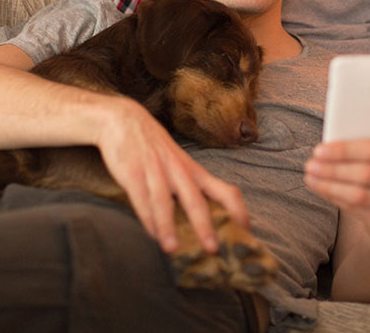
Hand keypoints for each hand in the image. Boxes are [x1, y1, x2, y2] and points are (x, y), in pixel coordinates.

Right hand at [96, 98, 248, 253]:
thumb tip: (204, 222)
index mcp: (194, 171)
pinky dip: (146, 217)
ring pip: (164, 201)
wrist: (123, 119)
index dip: (238, 211)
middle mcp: (178, 170)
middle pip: (195, 199)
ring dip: (168, 226)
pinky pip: (141, 197)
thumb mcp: (179, 164)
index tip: (246, 232)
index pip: (225, 191)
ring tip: (172, 249)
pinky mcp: (132, 172)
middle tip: (213, 249)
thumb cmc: (154, 148)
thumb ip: (189, 187)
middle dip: (205, 225)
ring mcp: (155, 170)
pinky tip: (150, 234)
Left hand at [304, 125, 369, 236]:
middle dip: (332, 168)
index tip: (319, 149)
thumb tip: (348, 114)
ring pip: (358, 194)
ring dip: (328, 184)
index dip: (344, 149)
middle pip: (365, 173)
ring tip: (310, 176)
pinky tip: (321, 188)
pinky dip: (334, 197)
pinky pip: (356, 209)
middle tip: (310, 164)